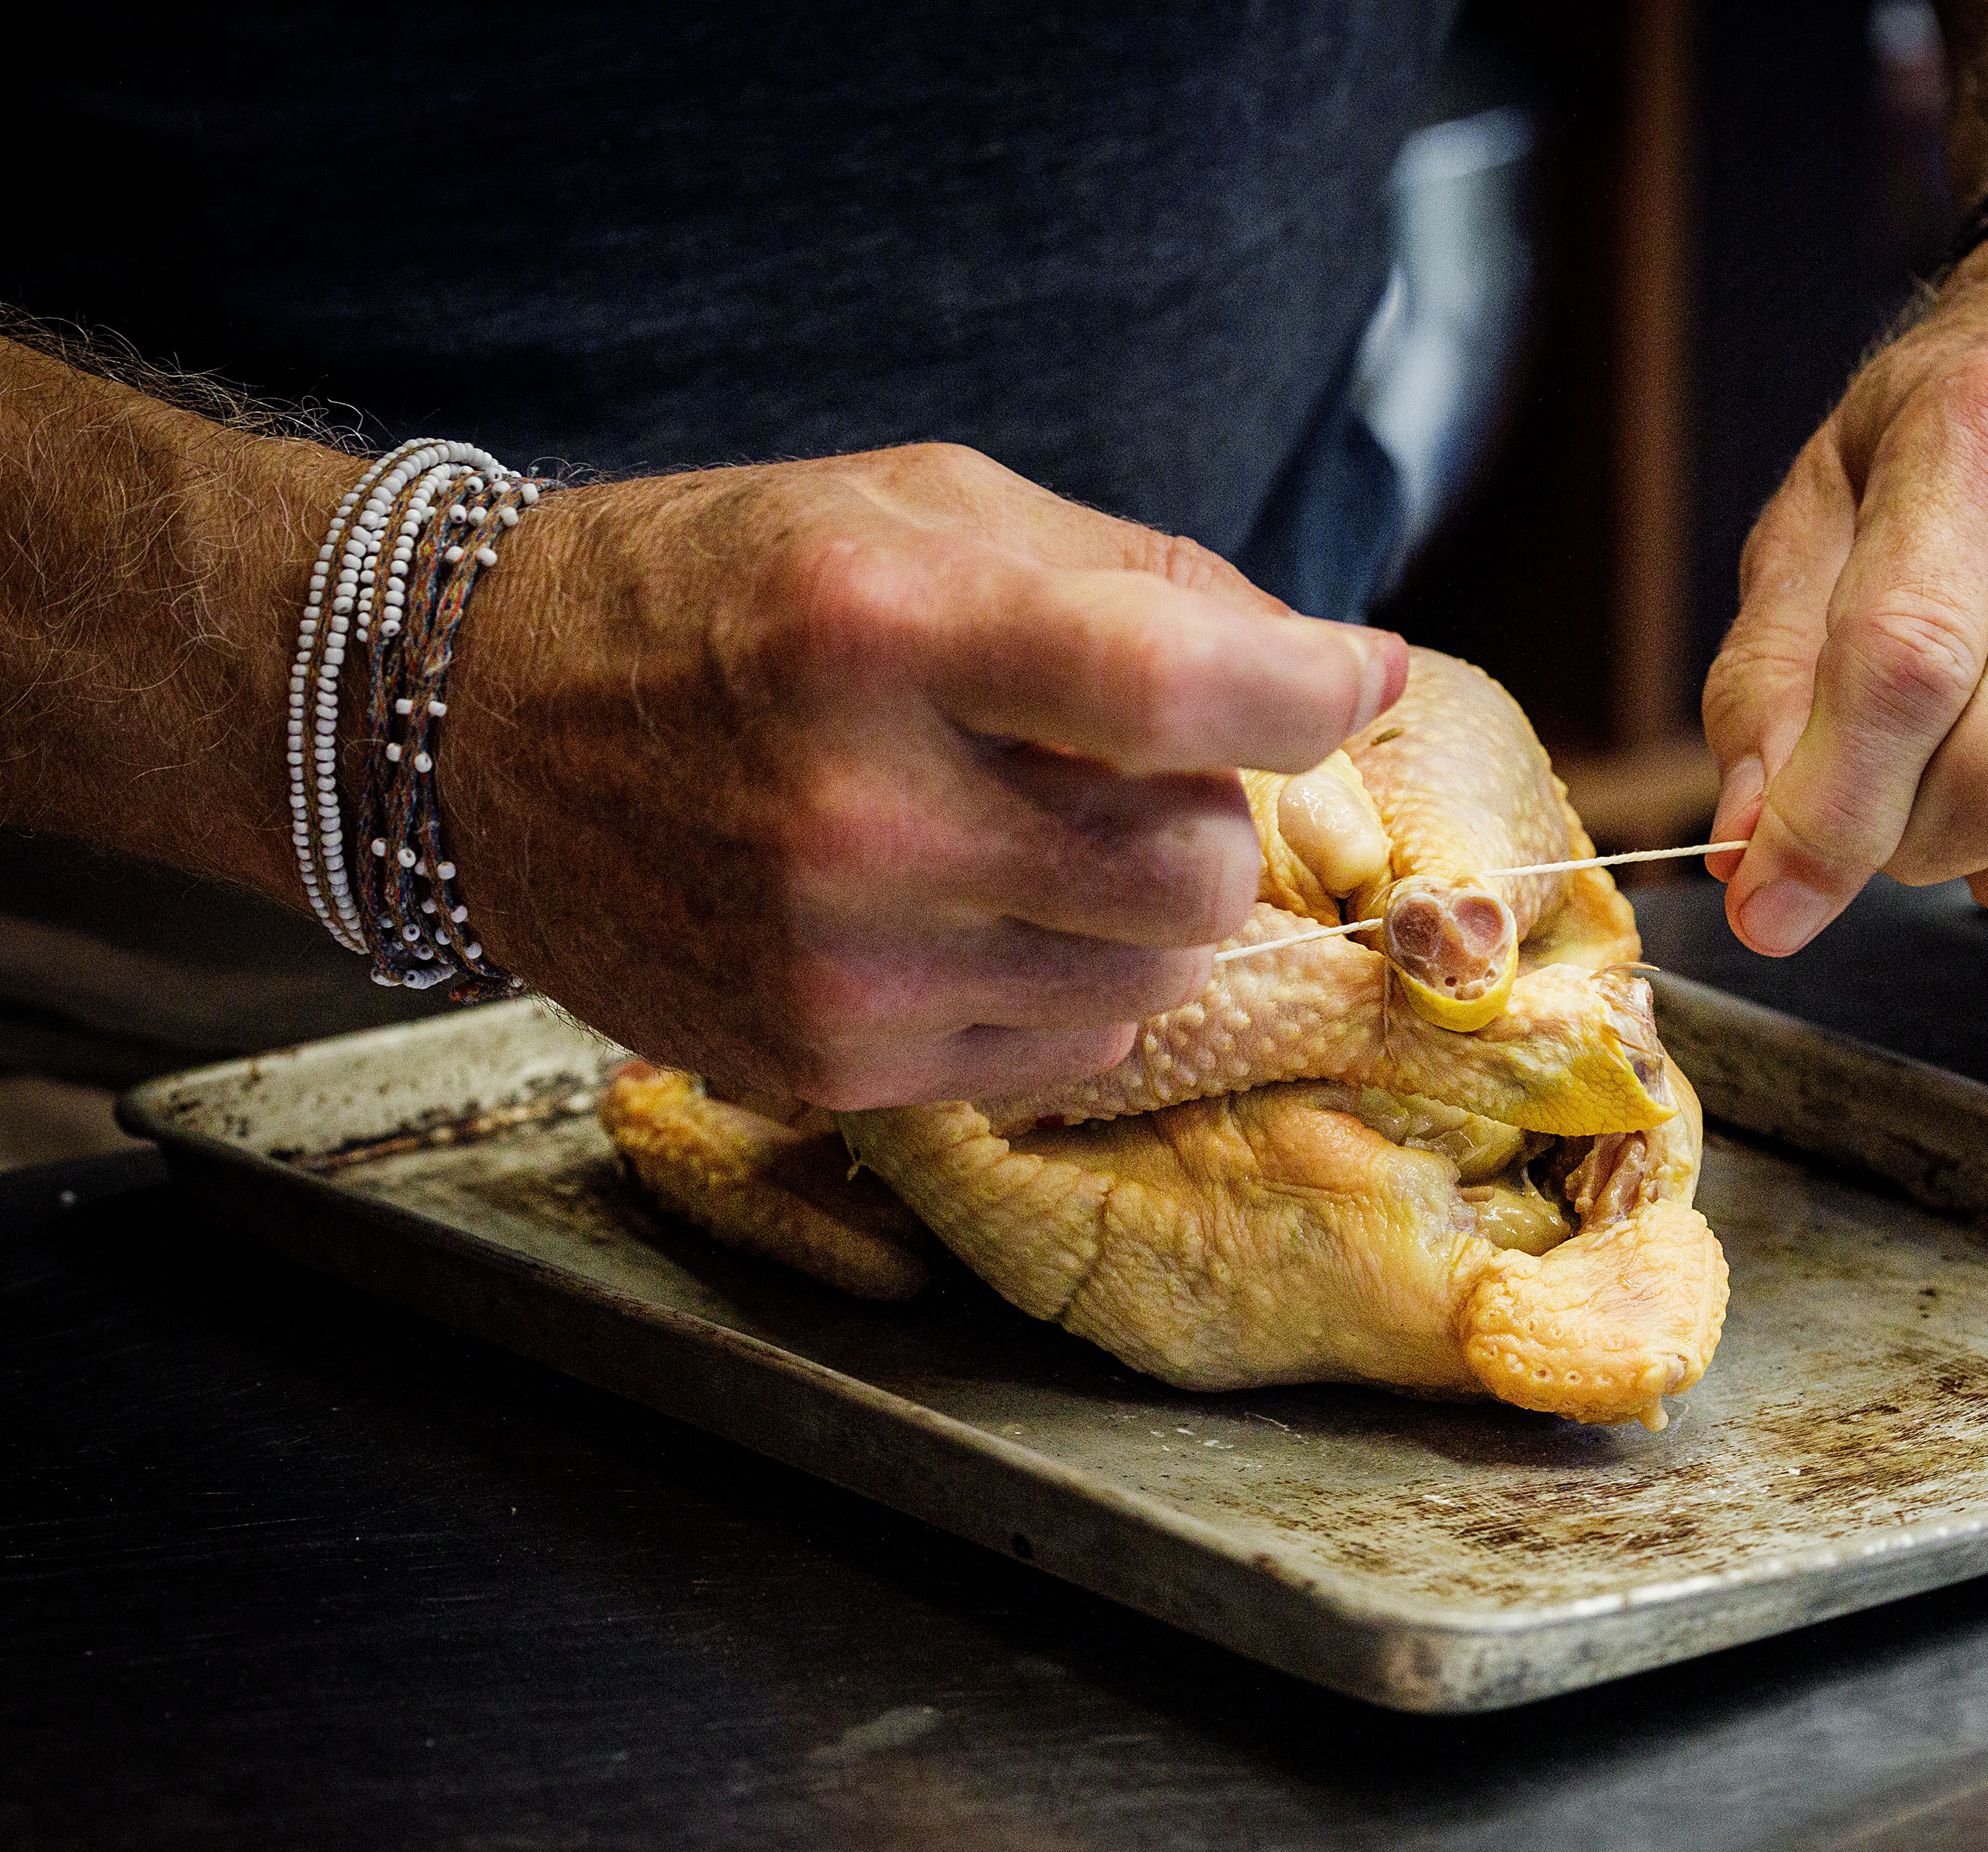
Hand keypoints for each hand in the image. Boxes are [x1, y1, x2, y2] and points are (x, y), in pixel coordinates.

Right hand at [446, 442, 1404, 1107]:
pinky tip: (968, 910)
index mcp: (877, 630)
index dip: (1307, 692)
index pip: (1164, 690)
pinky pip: (1066, 1054)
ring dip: (1140, 910)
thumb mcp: (922, 508)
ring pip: (1150, 982)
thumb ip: (1140, 579)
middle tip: (1122, 766)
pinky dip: (1067, 985)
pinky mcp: (825, 1065)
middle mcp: (853, 813)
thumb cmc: (731, 593)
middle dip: (1203, 815)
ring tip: (1026, 832)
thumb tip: (1336, 672)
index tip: (1361, 677)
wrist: (483, 733)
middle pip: (1191, 873)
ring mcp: (835, 963)